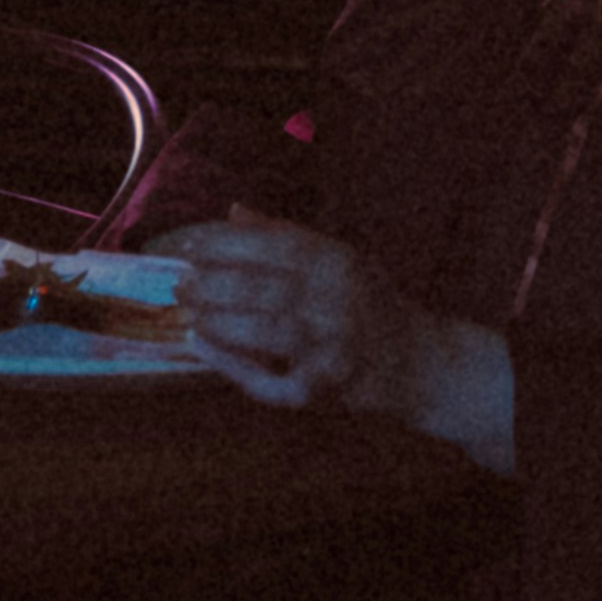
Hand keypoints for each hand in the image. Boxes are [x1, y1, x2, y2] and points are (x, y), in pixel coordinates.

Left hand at [155, 210, 421, 415]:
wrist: (422, 365)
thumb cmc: (372, 305)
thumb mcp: (340, 260)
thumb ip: (287, 237)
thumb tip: (233, 211)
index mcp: (340, 262)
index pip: (276, 243)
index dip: (225, 242)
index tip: (187, 243)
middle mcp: (340, 301)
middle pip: (265, 288)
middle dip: (213, 284)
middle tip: (179, 283)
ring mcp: (334, 348)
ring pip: (266, 333)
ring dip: (219, 321)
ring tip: (188, 312)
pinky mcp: (327, 390)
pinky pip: (273, 382)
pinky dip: (234, 366)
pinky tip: (203, 348)